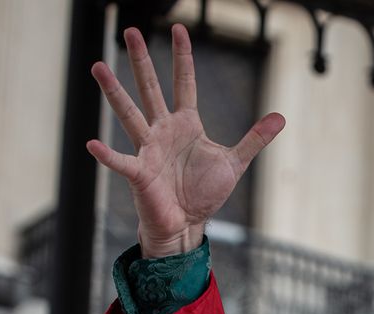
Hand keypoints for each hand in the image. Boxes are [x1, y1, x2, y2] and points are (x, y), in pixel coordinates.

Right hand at [88, 25, 284, 257]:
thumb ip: (255, 138)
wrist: (187, 223)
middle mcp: (163, 130)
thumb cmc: (204, 192)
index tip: (180, 29)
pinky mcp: (140, 173)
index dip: (183, 57)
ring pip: (129, 114)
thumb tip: (280, 117)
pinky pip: (121, 161)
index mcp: (186, 124)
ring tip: (98, 66)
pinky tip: (92, 144)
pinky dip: (107, 155)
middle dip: (142, 60)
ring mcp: (148, 149)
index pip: (184, 83)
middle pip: (151, 88)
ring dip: (114, 92)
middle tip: (130, 30)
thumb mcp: (234, 162)